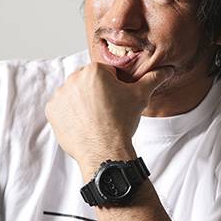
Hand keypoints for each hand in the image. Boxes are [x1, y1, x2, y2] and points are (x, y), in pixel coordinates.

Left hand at [45, 62, 173, 176]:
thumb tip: (167, 69)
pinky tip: (83, 124)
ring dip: (83, 102)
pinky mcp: (52, 111)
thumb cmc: (122, 122)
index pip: (107, 73)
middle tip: (108, 111)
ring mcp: (61, 95)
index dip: (115, 87)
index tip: (118, 101)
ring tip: (96, 119)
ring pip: (75, 93)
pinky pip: (62, 107)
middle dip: (98, 93)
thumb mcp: (140, 97)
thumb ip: (153, 78)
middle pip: (89, 82)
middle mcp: (74, 79)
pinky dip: (71, 114)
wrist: (105, 151)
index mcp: (95, 70)